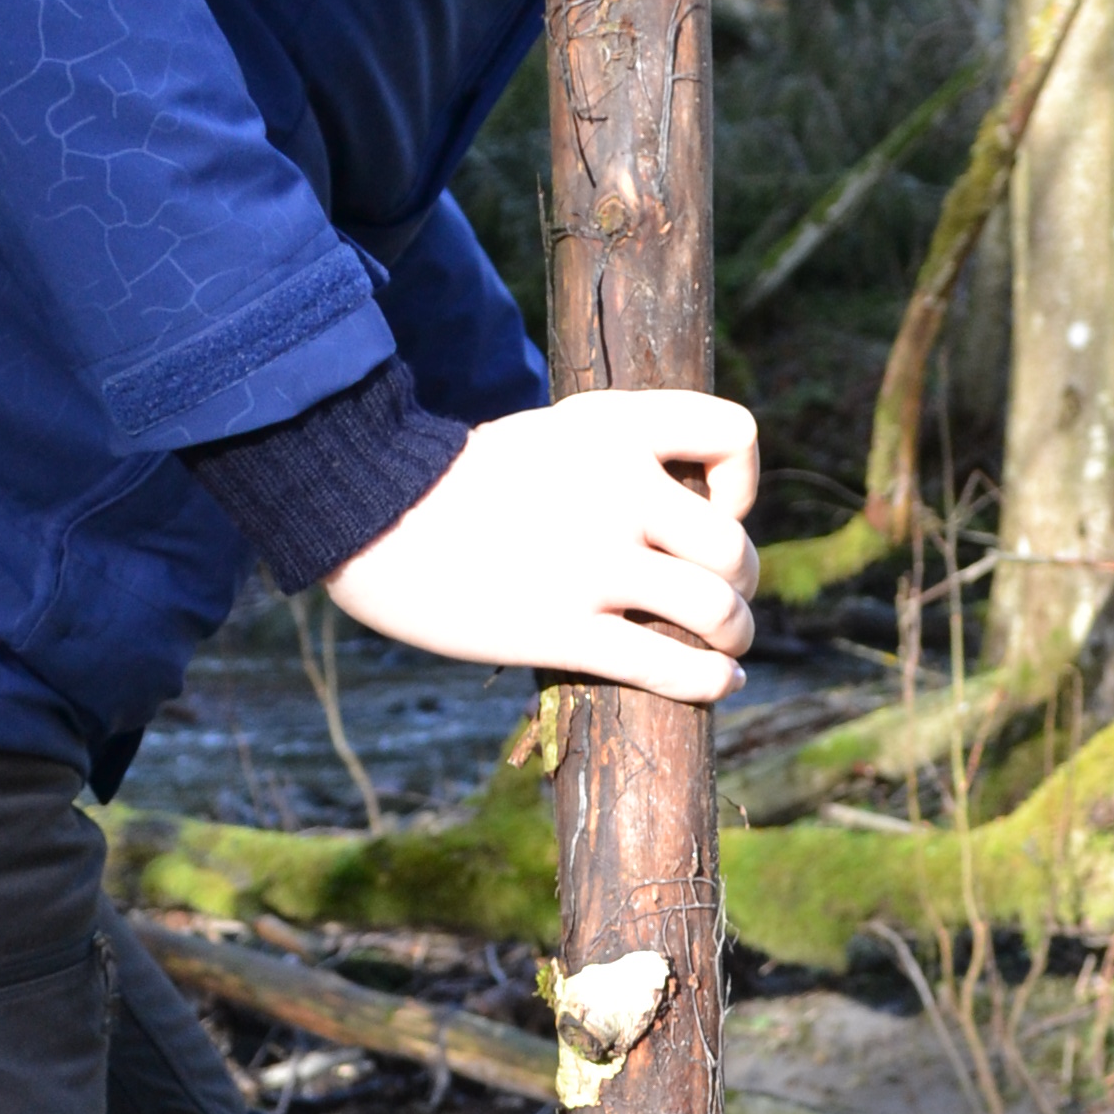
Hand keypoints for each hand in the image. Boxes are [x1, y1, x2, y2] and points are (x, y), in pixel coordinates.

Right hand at [324, 390, 760, 704]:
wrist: (371, 515)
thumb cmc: (457, 482)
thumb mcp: (547, 435)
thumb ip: (615, 457)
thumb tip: (684, 518)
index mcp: (614, 428)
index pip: (735, 434)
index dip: (743, 483)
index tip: (714, 508)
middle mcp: (618, 489)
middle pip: (733, 545)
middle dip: (741, 581)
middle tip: (721, 600)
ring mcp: (594, 563)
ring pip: (717, 611)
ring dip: (734, 635)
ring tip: (725, 647)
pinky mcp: (565, 631)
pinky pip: (671, 668)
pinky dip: (709, 684)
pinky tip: (717, 686)